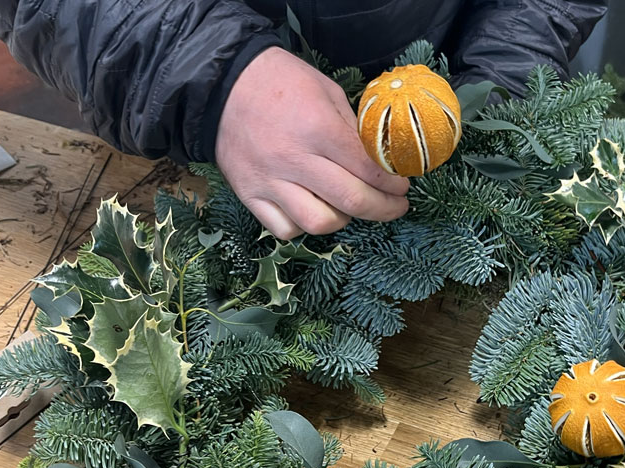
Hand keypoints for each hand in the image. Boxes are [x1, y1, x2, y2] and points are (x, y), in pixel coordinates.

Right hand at [215, 47, 408, 238]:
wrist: (221, 84)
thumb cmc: (280, 82)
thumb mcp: (327, 91)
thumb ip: (353, 128)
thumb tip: (381, 159)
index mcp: (318, 128)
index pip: (368, 169)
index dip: (393, 184)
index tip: (403, 186)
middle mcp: (294, 159)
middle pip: (352, 201)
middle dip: (384, 209)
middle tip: (396, 206)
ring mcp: (269, 181)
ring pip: (319, 223)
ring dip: (344, 220)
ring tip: (350, 207)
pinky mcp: (249, 195)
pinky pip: (284, 229)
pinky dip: (304, 226)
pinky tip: (313, 210)